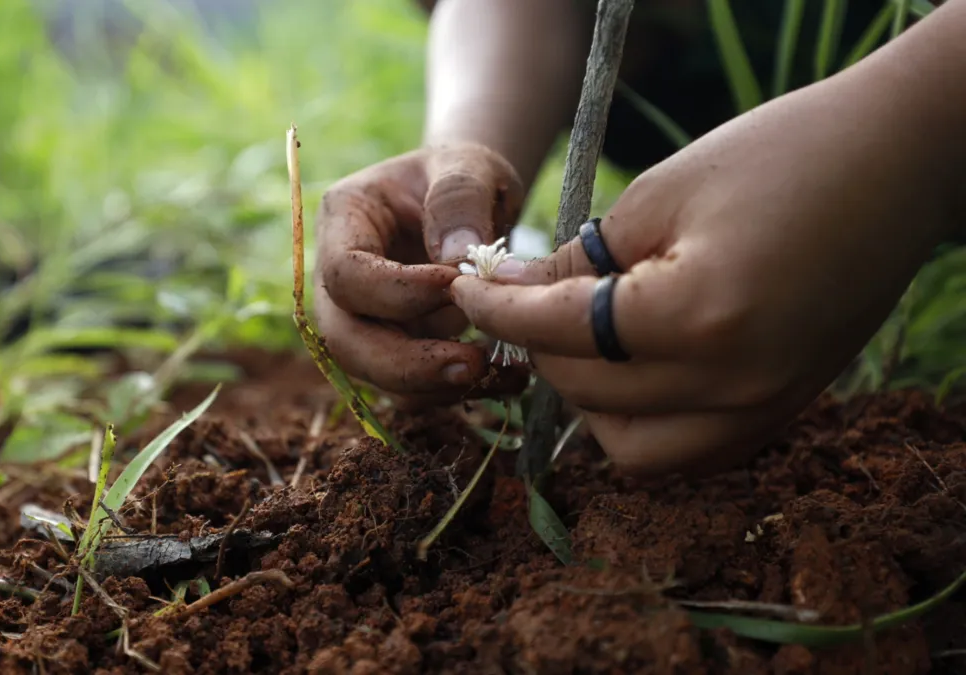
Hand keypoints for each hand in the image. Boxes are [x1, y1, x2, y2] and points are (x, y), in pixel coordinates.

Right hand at [314, 142, 530, 406]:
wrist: (470, 200)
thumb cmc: (461, 175)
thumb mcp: (468, 165)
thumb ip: (459, 198)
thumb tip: (456, 258)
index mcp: (344, 220)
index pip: (345, 272)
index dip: (393, 291)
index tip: (453, 285)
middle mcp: (340, 278)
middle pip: (344, 339)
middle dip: (404, 363)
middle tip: (471, 364)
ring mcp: (364, 318)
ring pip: (373, 373)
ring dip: (431, 385)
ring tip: (497, 373)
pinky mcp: (396, 346)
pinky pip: (412, 385)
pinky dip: (456, 391)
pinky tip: (506, 378)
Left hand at [450, 74, 959, 474]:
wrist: (895, 167)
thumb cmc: (780, 157)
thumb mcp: (660, 195)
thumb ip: (578, 261)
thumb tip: (512, 297)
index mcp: (701, 318)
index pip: (563, 334)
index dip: (498, 310)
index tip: (464, 289)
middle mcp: (735, 385)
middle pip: (587, 394)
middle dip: (536, 347)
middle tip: (520, 299)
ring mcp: (763, 411)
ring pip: (629, 448)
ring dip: (585, 399)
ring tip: (577, 337)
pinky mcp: (780, 414)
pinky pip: (683, 452)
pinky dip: (639, 422)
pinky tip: (628, 369)